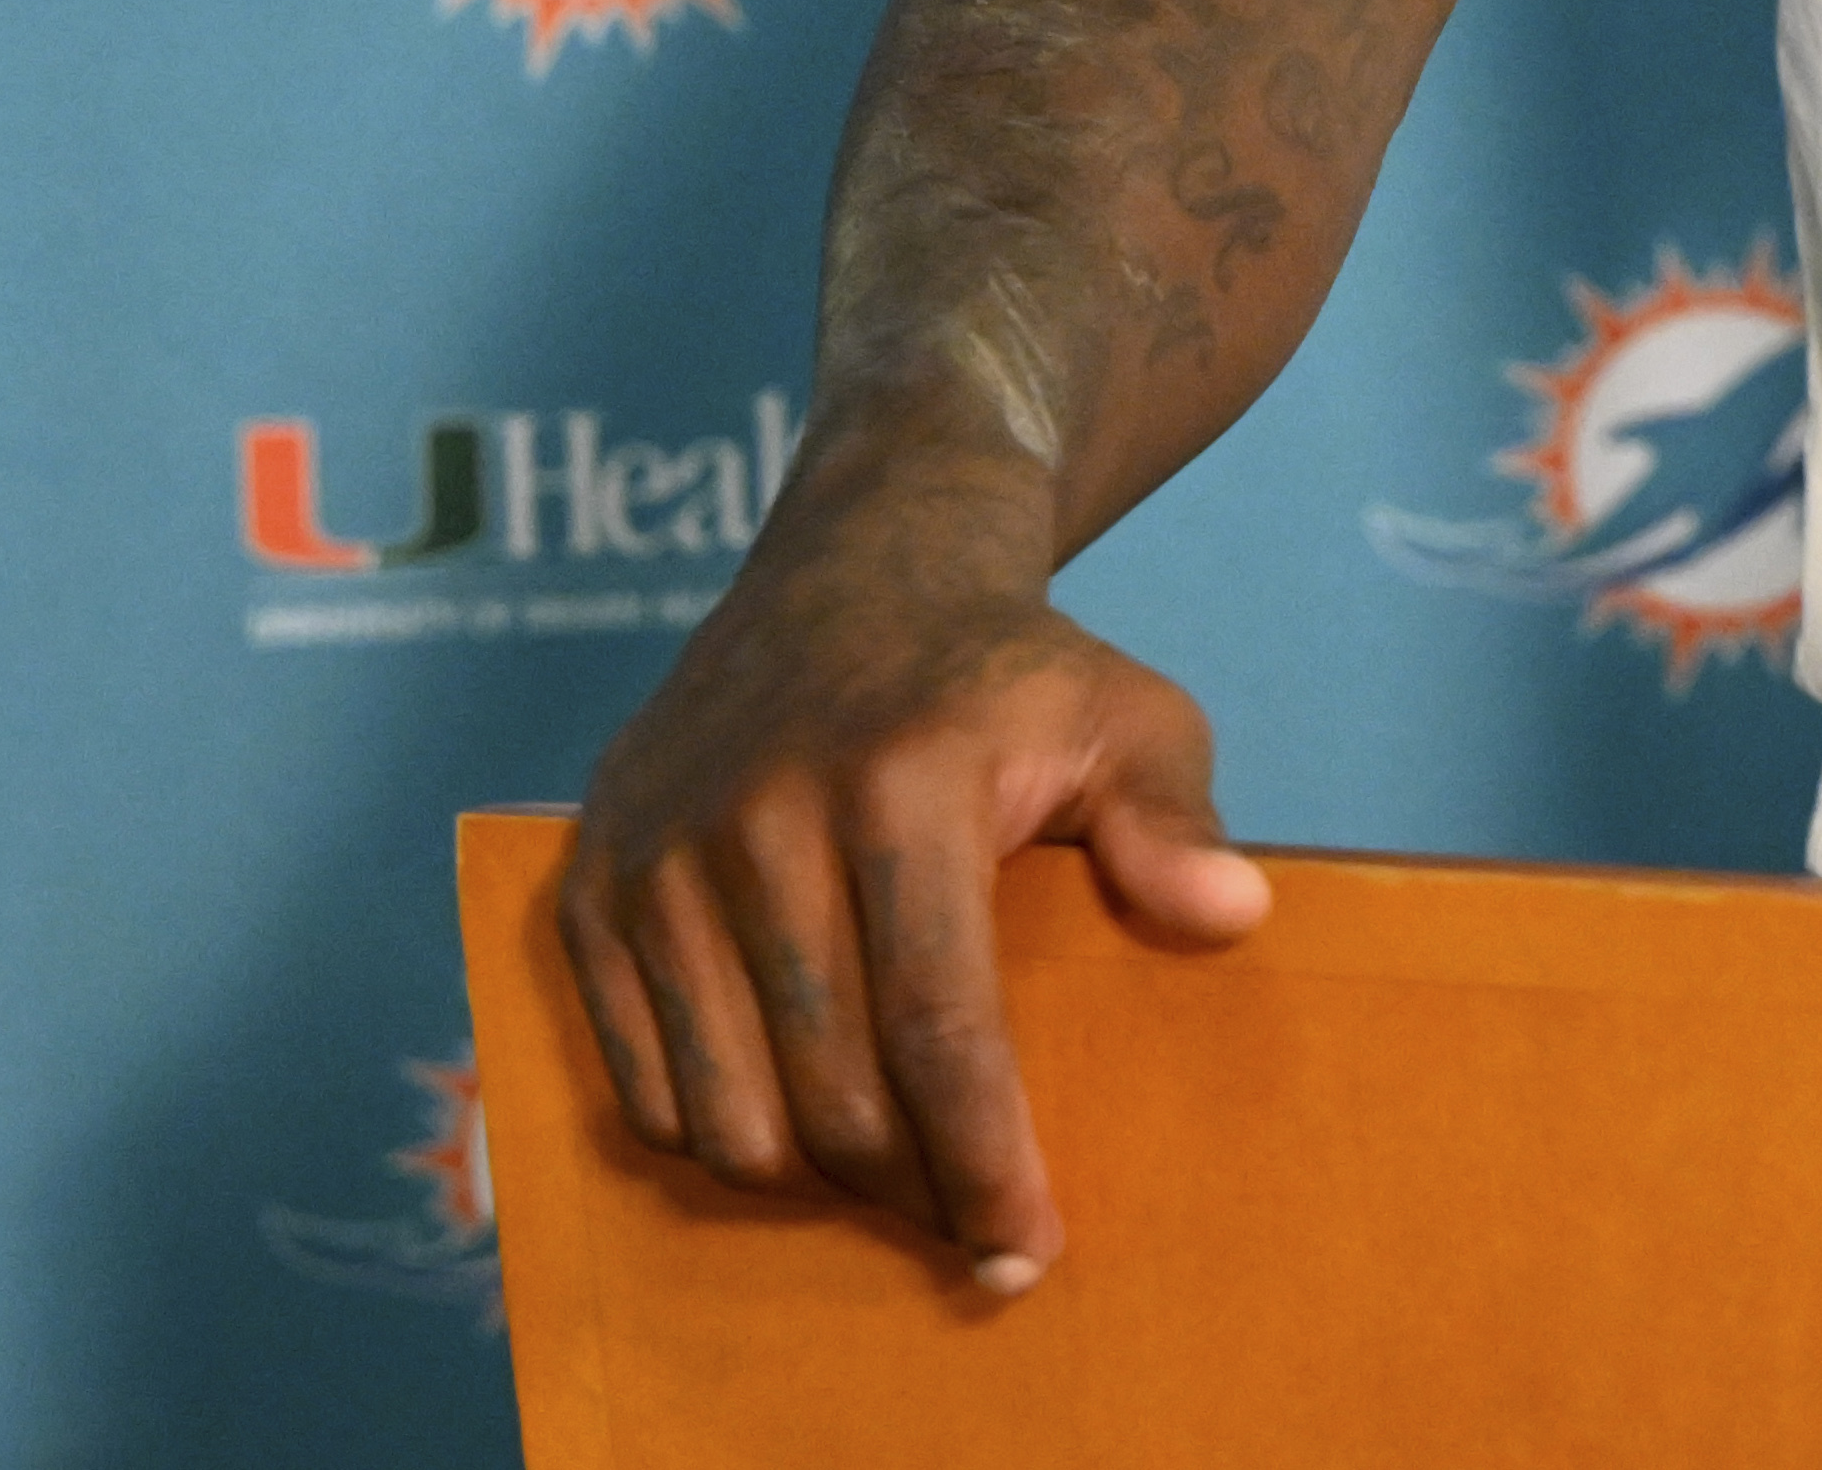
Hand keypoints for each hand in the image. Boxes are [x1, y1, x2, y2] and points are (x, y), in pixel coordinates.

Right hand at [555, 436, 1270, 1285]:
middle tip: (975, 1232)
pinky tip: (799, 1128)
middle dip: (912, 1198)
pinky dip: (718, 1137)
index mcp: (900, 779)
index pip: (935, 1024)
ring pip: (723, 1114)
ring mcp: (658, 855)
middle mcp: (759, 816)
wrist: (851, 571)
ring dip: (814, 1184)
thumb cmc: (1011, 673)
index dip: (983, 1162)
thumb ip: (1175, 815)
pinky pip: (642, 1085)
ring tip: (895, 1180)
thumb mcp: (1128, 712)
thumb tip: (1232, 915)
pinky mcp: (589, 885)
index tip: (1031, 1250)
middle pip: (827, 1093)